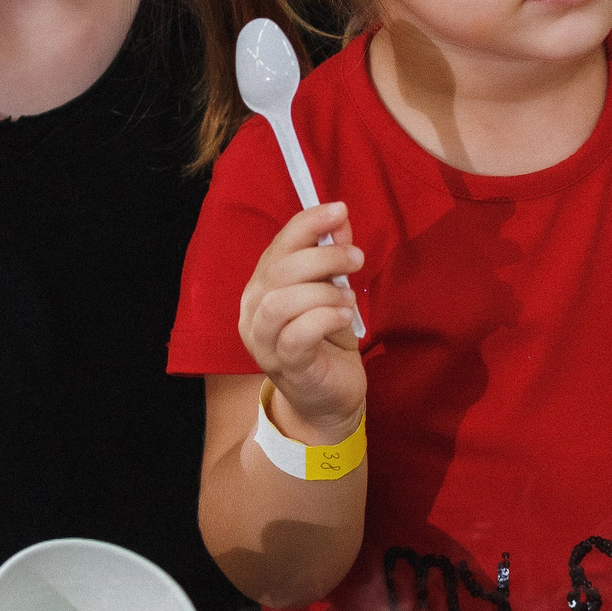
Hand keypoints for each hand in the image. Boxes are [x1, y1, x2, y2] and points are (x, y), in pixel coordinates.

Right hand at [238, 204, 366, 443]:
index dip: (307, 224)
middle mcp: (254, 312)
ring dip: (323, 290)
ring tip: (350, 297)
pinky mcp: (285, 365)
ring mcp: (264, 342)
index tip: (340, 210)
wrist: (329, 400)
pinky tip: (345, 315)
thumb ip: (332, 258)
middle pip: (279, 271)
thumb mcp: (333, 292)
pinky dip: (324, 317)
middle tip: (357, 258)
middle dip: (323, 256)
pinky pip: (297, 334)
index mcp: (262, 288)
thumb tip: (340, 220)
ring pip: (281, 301)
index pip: (278, 246)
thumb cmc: (327, 342)